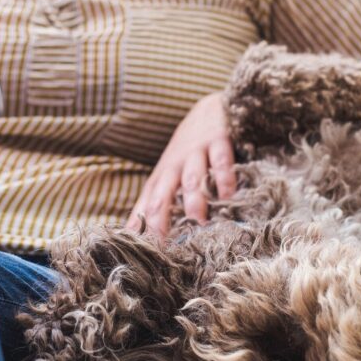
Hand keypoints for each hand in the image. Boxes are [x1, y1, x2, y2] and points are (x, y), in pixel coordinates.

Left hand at [126, 92, 237, 237]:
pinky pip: (221, 162)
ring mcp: (195, 154)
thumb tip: (131, 231)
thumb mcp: (166, 175)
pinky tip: (228, 195)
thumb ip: (151, 203)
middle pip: (162, 192)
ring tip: (198, 221)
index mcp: (161, 178)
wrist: (208, 110)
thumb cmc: (185, 151)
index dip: (142, 226)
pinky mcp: (217, 142)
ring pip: (192, 178)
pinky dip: (224, 178)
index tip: (141, 250)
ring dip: (194, 199)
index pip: (146, 205)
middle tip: (161, 239)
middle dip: (160, 215)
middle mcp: (174, 167)